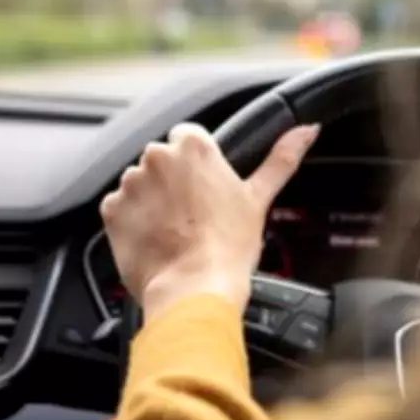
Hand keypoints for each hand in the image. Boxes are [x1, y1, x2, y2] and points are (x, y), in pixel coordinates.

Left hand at [100, 122, 319, 318]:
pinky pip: (121, 207)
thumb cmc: (229, 247)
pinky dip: (134, 220)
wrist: (194, 290)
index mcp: (194, 147)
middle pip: (163, 160)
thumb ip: (282, 158)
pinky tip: (156, 238)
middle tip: (194, 214)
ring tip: (175, 230)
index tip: (206, 187)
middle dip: (174, 181)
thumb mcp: (259, 198)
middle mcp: (157, 158)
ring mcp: (131, 184)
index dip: (198, 164)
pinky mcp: (112, 211)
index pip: (189, 137)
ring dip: (153, 200)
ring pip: (141, 183)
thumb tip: (307, 130)